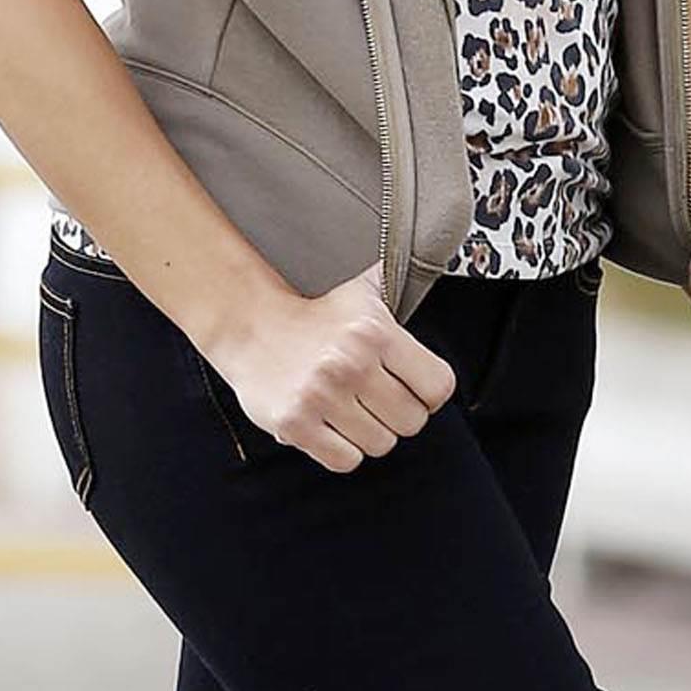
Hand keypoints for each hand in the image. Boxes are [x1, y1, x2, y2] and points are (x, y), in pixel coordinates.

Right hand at [212, 262, 457, 471]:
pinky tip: (330, 426)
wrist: (248, 323)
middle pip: (411, 422)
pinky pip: (346, 460)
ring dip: (369, 433)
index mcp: (375, 332)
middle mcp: (351, 365)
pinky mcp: (295, 424)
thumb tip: (441, 231)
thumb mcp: (362, 289)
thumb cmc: (316, 310)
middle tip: (375, 399)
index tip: (410, 386)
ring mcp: (321, 397)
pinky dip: (342, 450)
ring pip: (380, 444)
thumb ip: (401, 279)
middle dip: (398, 414)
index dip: (428, 392)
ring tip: (350, 409)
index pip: (438, 387)